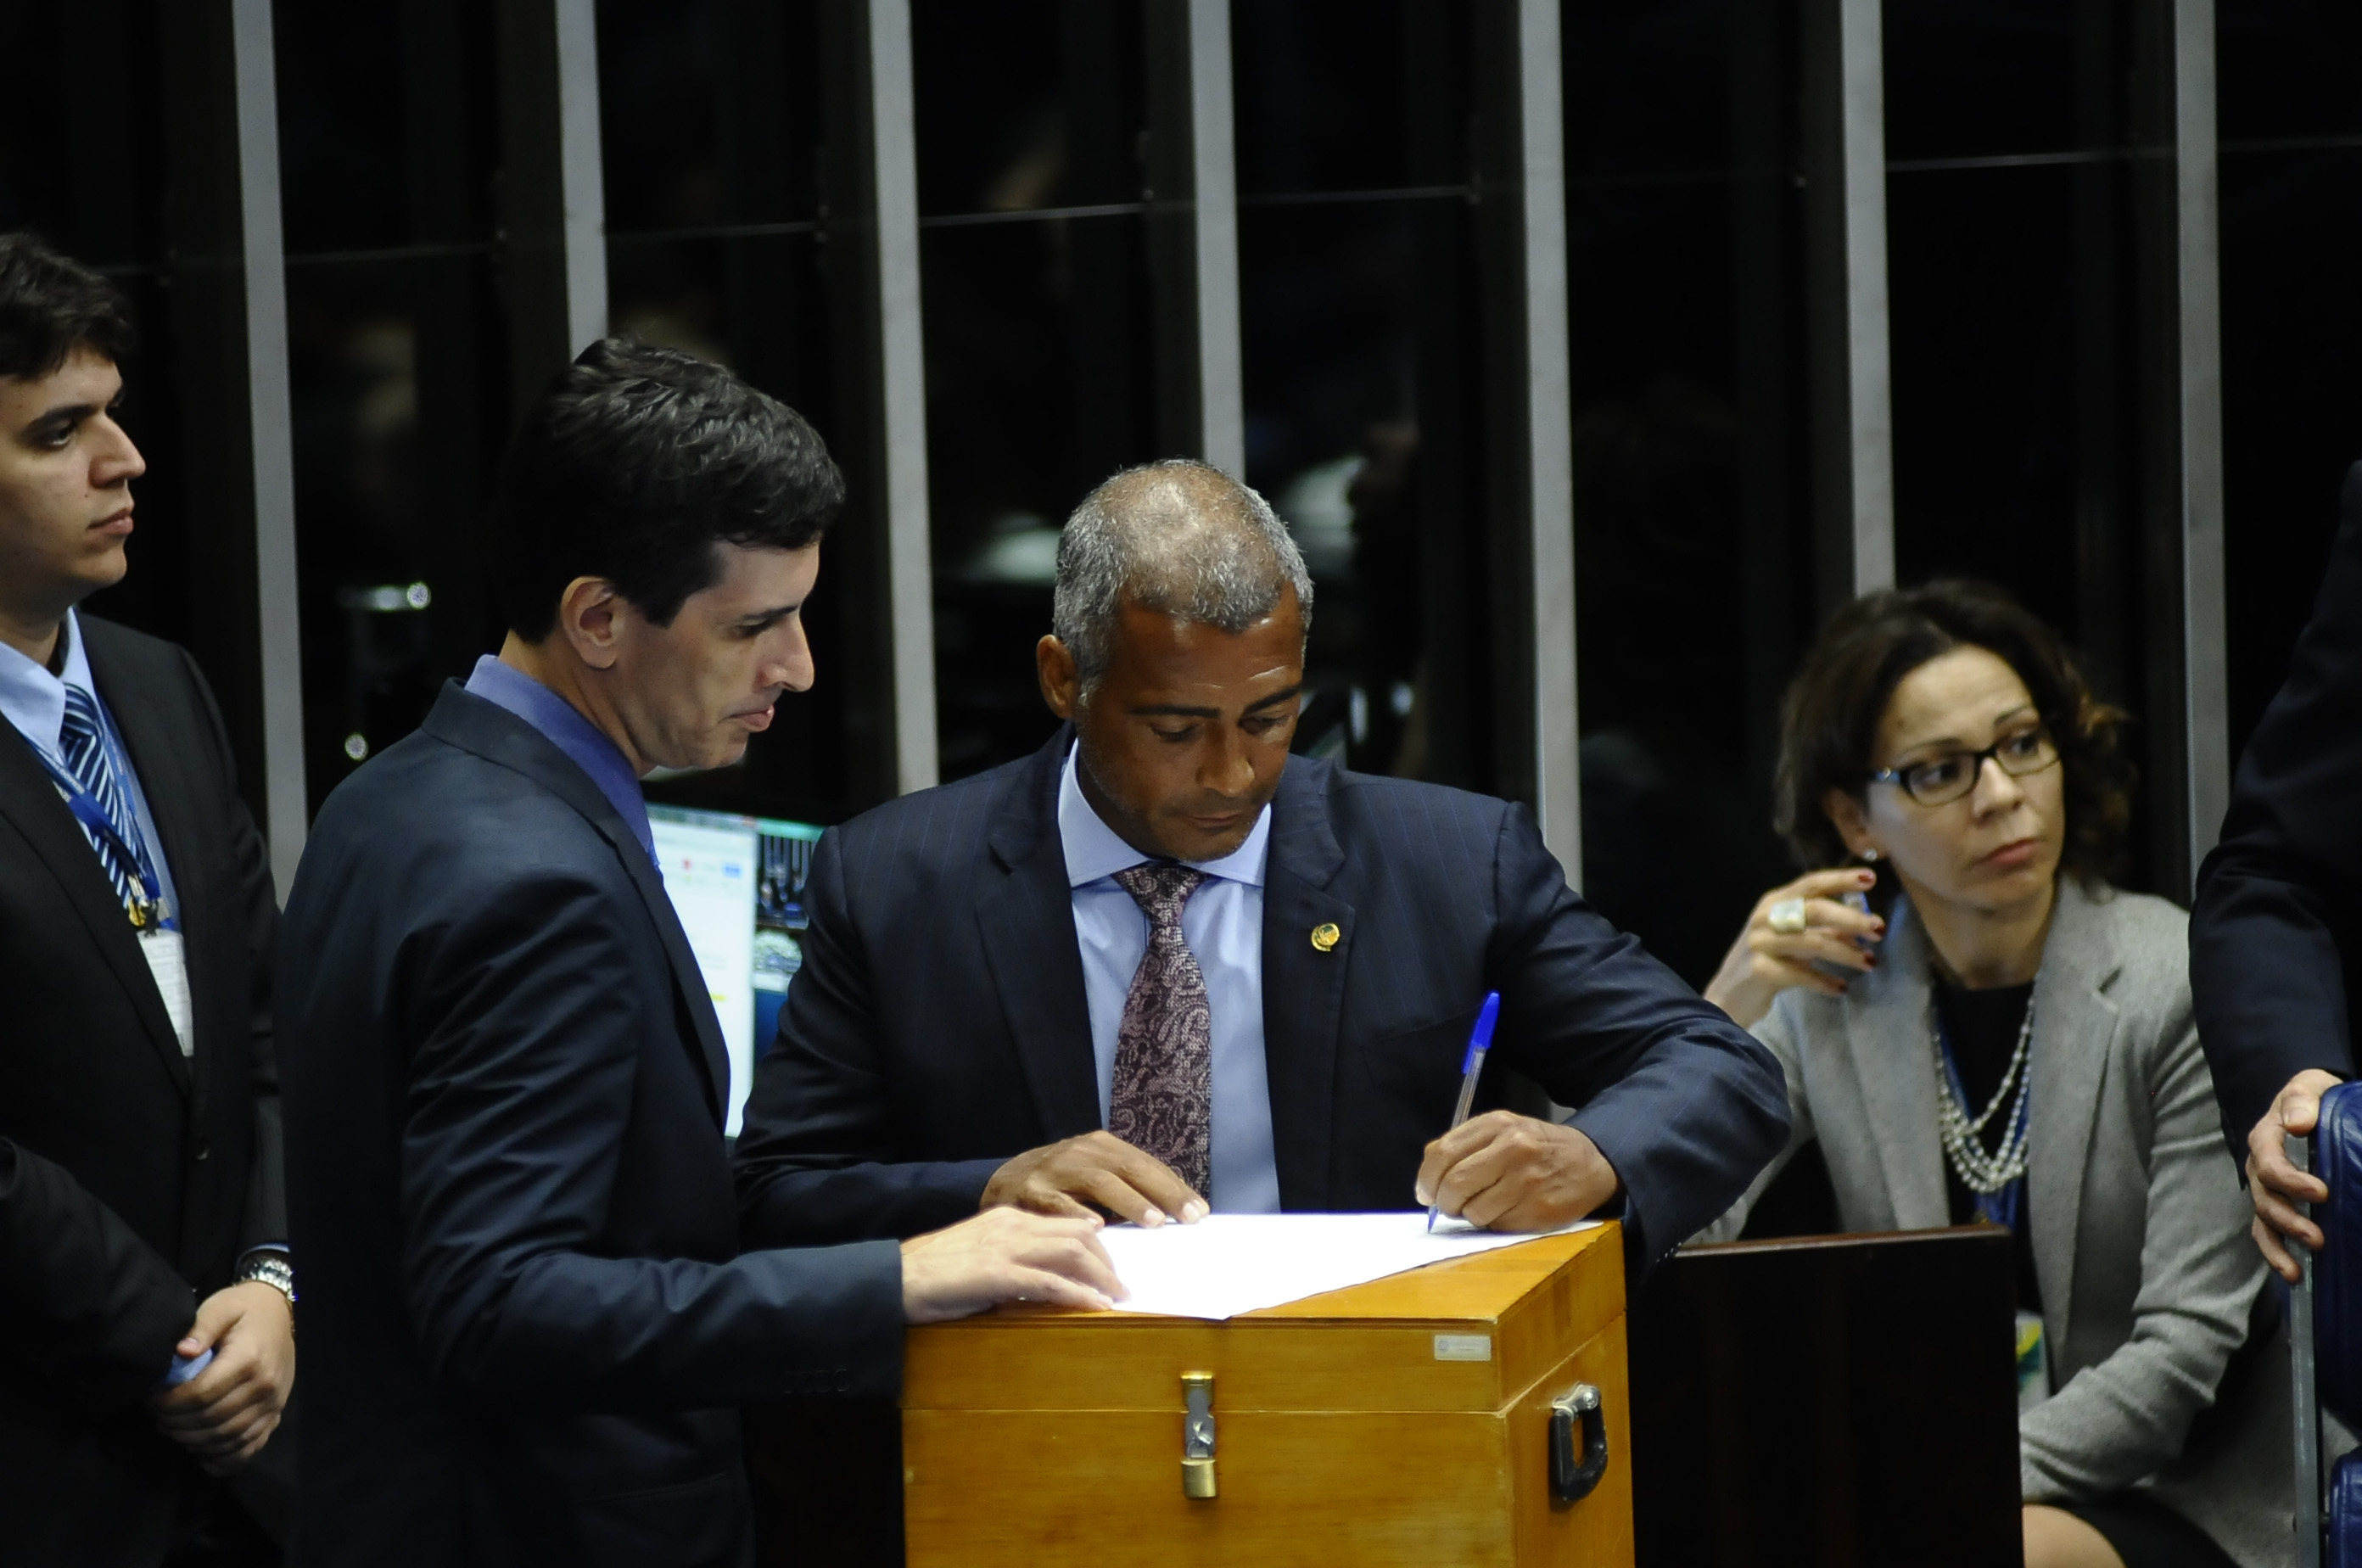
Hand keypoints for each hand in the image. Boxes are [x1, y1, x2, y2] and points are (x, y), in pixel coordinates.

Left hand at [151, 1281, 294, 1474]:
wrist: (281, 1312)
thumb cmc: (244, 1309)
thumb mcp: (221, 1306)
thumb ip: (201, 1326)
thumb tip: (181, 1352)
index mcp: (249, 1360)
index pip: (201, 1394)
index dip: (169, 1403)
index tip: (151, 1399)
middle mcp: (264, 1387)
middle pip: (211, 1421)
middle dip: (175, 1423)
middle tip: (157, 1415)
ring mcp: (272, 1405)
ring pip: (227, 1439)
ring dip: (193, 1441)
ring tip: (174, 1428)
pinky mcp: (275, 1415)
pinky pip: (249, 1448)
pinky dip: (222, 1457)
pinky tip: (202, 1450)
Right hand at [901, 1207, 1125, 1323]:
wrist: (897, 1279)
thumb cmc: (933, 1274)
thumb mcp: (980, 1256)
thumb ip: (1012, 1261)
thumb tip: (1044, 1283)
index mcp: (1008, 1217)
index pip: (1066, 1224)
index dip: (1095, 1246)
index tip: (1110, 1268)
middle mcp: (1012, 1225)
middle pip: (1078, 1235)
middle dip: (1106, 1261)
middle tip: (1121, 1287)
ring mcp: (1005, 1247)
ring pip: (1071, 1253)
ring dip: (1101, 1277)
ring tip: (1118, 1298)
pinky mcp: (997, 1273)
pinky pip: (1049, 1282)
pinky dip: (1078, 1294)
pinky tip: (1095, 1307)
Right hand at [981, 1130, 1207, 1228]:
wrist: (1003, 1183)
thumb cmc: (1061, 1186)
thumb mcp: (1095, 1179)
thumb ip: (1128, 1192)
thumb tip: (1177, 1214)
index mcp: (1102, 1147)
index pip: (1147, 1165)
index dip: (1174, 1187)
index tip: (1200, 1211)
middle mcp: (1081, 1151)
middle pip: (1129, 1168)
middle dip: (1162, 1193)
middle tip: (1187, 1217)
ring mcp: (1055, 1169)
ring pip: (1098, 1181)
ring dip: (1128, 1201)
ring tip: (1153, 1221)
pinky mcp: (1030, 1191)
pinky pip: (1057, 1203)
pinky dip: (1077, 1213)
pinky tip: (1096, 1228)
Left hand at [1414, 1111, 1619, 1231]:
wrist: (1590, 1162)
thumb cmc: (1536, 1147)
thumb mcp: (1502, 1130)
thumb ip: (1464, 1147)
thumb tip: (1427, 1183)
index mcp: (1498, 1124)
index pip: (1442, 1153)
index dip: (1426, 1179)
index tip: (1425, 1192)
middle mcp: (1513, 1149)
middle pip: (1454, 1185)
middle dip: (1444, 1202)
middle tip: (1449, 1206)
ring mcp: (1528, 1181)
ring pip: (1473, 1211)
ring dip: (1471, 1215)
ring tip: (1486, 1204)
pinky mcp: (1539, 1210)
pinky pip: (1497, 1226)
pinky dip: (1494, 1223)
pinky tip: (1508, 1210)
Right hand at [1703, 868, 1885, 1027]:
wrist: (1729, 996)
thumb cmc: (1767, 961)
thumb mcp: (1793, 939)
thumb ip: (1823, 930)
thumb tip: (1862, 929)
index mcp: (1774, 902)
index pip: (1810, 884)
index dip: (1840, 880)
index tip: (1871, 879)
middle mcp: (1765, 918)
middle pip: (1813, 909)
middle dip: (1850, 918)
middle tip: (1879, 929)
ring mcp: (1761, 943)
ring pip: (1812, 942)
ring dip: (1846, 953)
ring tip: (1870, 963)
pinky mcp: (1760, 970)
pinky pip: (1801, 974)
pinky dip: (1824, 982)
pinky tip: (1841, 989)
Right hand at [2247, 1068, 2343, 1281]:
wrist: (2305, 1109)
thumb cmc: (2308, 1099)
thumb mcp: (2307, 1087)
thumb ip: (2301, 1100)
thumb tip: (2298, 1123)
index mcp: (2264, 1140)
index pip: (2270, 1164)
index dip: (2291, 1182)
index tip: (2322, 1193)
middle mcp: (2258, 1168)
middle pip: (2265, 1199)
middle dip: (2289, 1221)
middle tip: (2317, 1237)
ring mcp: (2264, 1190)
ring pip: (2263, 1221)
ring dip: (2280, 1245)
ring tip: (2298, 1269)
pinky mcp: (2274, 1206)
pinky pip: (2266, 1233)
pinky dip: (2276, 1254)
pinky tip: (2294, 1274)